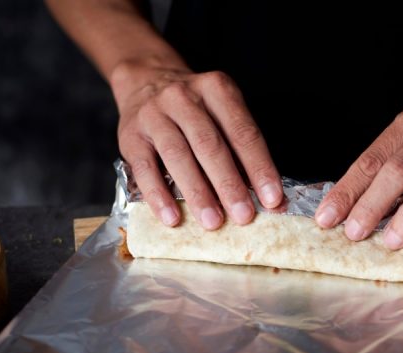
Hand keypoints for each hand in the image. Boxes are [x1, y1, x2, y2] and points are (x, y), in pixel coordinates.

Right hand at [112, 61, 282, 228]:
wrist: (144, 81)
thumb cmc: (194, 108)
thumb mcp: (220, 111)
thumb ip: (240, 149)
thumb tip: (267, 197)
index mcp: (216, 89)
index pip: (243, 132)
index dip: (260, 167)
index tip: (272, 198)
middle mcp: (184, 98)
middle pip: (210, 145)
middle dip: (229, 184)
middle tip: (244, 215)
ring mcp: (154, 115)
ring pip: (178, 156)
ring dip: (198, 193)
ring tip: (213, 222)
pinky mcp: (130, 136)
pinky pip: (144, 169)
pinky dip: (159, 195)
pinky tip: (172, 218)